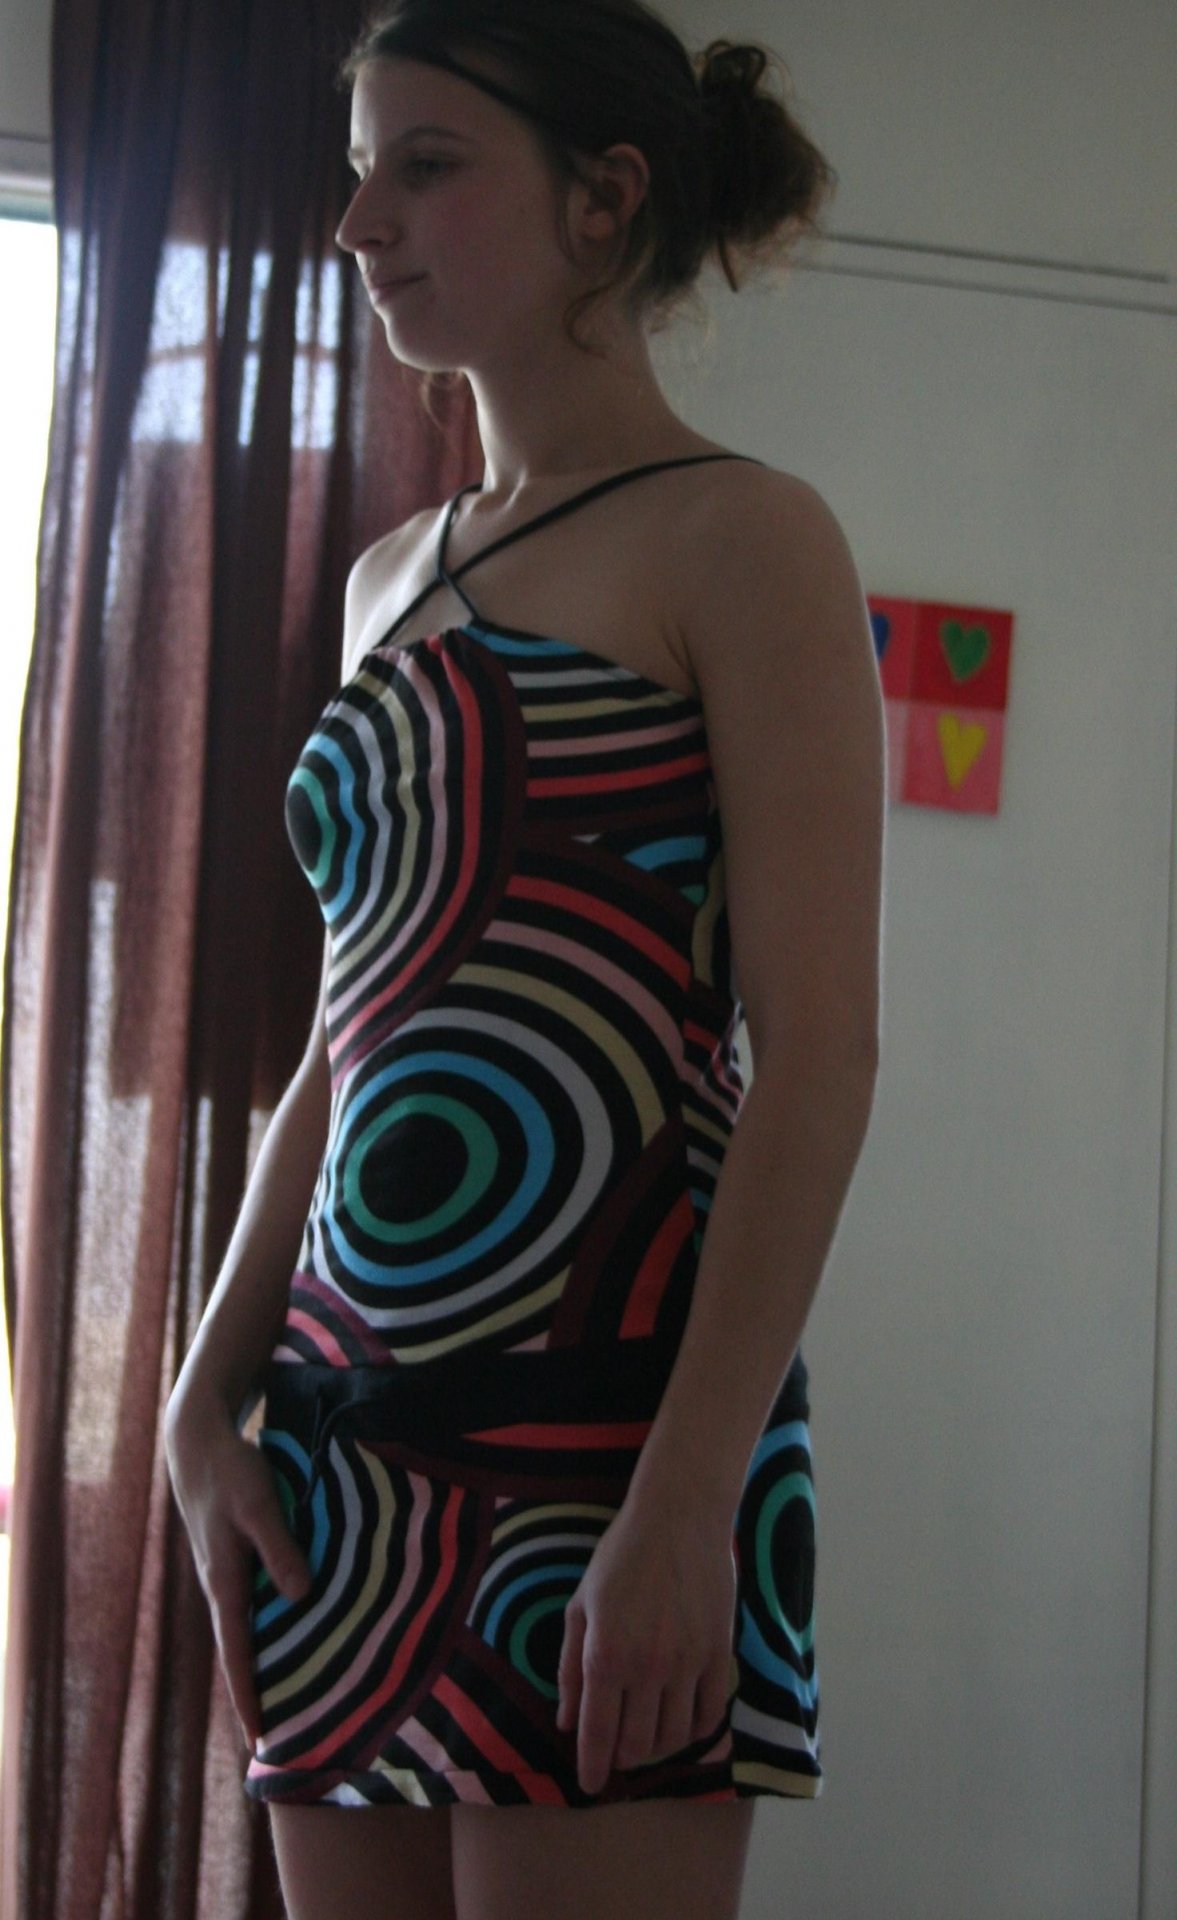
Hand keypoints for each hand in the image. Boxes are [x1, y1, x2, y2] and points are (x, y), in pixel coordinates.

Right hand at [164, 1394, 312, 1750]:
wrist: (198, 1443)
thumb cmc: (230, 1472)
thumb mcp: (259, 1506)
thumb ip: (279, 1548)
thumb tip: (300, 1596)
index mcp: (224, 1583)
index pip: (237, 1654)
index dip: (250, 1697)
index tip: (261, 1740)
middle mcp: (221, 1587)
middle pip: (239, 1651)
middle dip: (254, 1693)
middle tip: (276, 1738)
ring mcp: (225, 1574)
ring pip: (246, 1629)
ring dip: (262, 1662)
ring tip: (286, 1698)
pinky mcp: (233, 1559)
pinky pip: (252, 1604)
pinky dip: (266, 1628)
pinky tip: (289, 1633)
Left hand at [555, 1490, 736, 1795]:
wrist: (680, 1517)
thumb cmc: (621, 1557)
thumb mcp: (580, 1606)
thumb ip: (570, 1668)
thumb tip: (567, 1723)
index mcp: (606, 1655)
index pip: (598, 1734)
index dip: (592, 1767)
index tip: (590, 1786)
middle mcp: (647, 1667)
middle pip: (636, 1744)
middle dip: (622, 1758)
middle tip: (616, 1751)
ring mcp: (688, 1663)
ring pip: (674, 1737)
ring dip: (656, 1747)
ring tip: (646, 1734)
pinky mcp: (719, 1655)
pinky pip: (710, 1714)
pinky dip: (694, 1730)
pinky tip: (681, 1721)